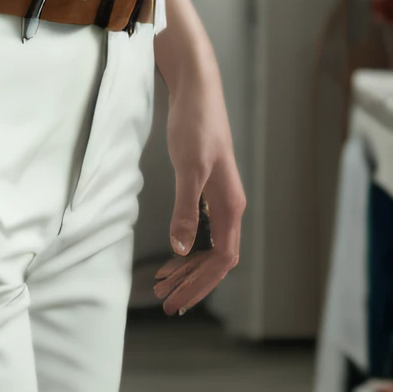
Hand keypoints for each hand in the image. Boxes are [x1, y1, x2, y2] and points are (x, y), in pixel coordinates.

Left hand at [152, 63, 245, 315]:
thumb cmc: (196, 124)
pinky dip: (186, 245)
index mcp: (230, 205)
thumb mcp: (189, 167)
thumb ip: (186, 209)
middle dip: (192, 282)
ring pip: (208, 245)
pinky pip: (200, 228)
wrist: (197, 89)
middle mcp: (229, 206)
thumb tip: (182, 248)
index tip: (179, 301)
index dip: (202, 283)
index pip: (223, 259)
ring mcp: (218, 197)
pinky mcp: (205, 186)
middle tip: (167, 302)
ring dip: (187, 267)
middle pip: (216, 258)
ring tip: (162, 283)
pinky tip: (172, 253)